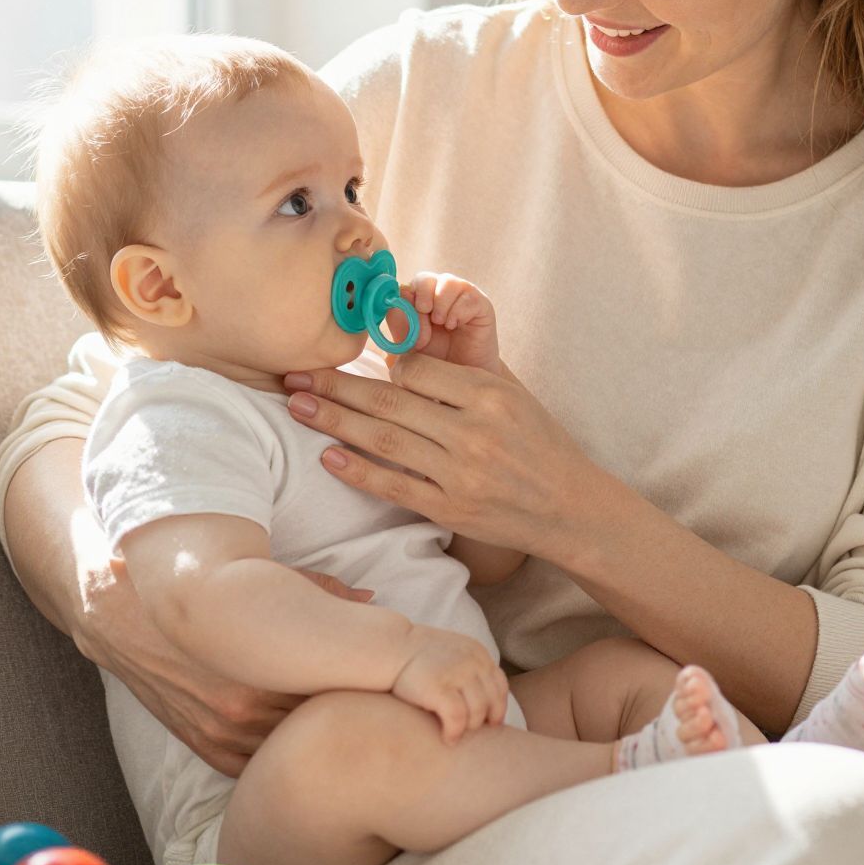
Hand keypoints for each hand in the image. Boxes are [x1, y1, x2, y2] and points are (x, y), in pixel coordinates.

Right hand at [76, 558, 372, 776]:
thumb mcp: (262, 581)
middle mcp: (244, 711)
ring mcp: (223, 734)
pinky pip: (257, 765)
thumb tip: (371, 597)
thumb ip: (321, 591)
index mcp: (265, 671)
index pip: (337, 694)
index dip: (363, 687)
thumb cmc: (200, 589)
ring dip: (309, 736)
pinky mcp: (207, 747)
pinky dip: (278, 752)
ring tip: (333, 720)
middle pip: (317, 726)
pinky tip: (295, 735)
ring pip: (289, 750)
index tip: (382, 679)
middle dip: (342, 712)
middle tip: (366, 699)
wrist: (124, 612)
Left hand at [281, 355, 616, 562]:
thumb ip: (461, 377)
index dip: (375, 362)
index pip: (416, 370)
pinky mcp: (452, 508)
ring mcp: (461, 472)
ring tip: (299, 407)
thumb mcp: (512, 395)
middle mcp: (473, 431)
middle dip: (335, 386)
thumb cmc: (538, 442)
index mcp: (489, 394)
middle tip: (294, 375)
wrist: (570, 506)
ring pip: (384, 440)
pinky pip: (395, 486)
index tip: (339, 356)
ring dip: (335, 422)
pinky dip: (358, 471)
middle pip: (389, 401)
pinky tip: (328, 458)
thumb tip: (401, 357)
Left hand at [387, 272, 498, 369]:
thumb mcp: (411, 347)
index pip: (405, 286)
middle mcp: (438, 293)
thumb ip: (400, 326)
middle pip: (424, 278)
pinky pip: (466, 295)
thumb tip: (392, 304)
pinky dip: (457, 311)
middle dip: (422, 300)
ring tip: (444, 325)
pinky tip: (456, 325)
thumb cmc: (436, 363)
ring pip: (446, 281)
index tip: (409, 326)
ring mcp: (460, 296)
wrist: (463, 380)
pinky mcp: (480, 303)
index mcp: (418, 301)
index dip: (404, 303)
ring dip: (441, 305)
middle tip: (427, 324)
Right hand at [390, 625, 508, 743]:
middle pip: (492, 700)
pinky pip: (458, 719)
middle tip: (471, 732)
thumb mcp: (452, 653)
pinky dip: (455, 732)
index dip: (498, 707)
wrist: (389, 647)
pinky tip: (448, 739)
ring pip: (478, 712)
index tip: (490, 723)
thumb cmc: (417, 656)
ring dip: (469, 728)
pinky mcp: (439, 688)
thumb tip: (482, 697)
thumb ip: (469, 668)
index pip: (500, 685)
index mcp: (477, 653)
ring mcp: (457, 674)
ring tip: (456, 734)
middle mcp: (472, 662)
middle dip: (484, 720)